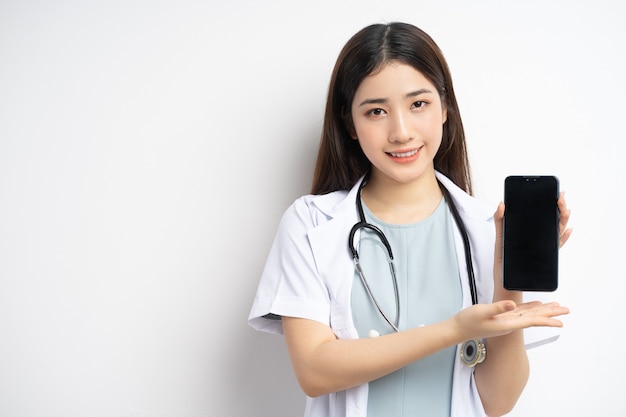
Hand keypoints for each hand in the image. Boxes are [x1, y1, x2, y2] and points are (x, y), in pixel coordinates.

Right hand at [453, 300, 569, 340]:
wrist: (458, 329)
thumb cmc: (468, 321)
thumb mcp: (482, 312)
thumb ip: (497, 308)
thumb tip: (513, 305)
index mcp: (508, 323)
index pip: (532, 321)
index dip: (547, 320)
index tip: (561, 321)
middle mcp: (510, 323)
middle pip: (535, 318)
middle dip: (551, 314)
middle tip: (566, 310)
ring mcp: (506, 320)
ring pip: (530, 314)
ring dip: (544, 311)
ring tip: (557, 307)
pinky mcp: (502, 316)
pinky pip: (521, 312)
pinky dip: (531, 308)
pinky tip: (537, 305)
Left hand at [493, 192, 573, 284]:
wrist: (506, 281)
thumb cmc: (504, 260)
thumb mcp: (500, 237)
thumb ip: (500, 220)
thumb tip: (502, 203)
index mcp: (529, 230)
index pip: (541, 213)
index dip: (550, 202)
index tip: (555, 192)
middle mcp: (538, 237)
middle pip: (552, 219)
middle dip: (559, 207)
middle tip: (560, 198)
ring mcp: (542, 246)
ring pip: (557, 230)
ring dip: (564, 219)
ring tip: (566, 209)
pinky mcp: (544, 256)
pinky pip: (557, 246)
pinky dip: (564, 238)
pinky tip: (568, 230)